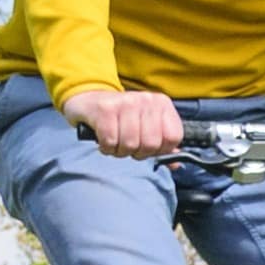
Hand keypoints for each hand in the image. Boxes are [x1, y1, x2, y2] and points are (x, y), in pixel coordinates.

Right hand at [65, 84, 181, 157]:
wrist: (89, 100)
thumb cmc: (120, 117)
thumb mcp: (145, 126)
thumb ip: (162, 144)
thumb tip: (175, 163)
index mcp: (162, 104)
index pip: (173, 137)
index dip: (160, 151)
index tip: (148, 149)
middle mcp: (147, 100)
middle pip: (151, 144)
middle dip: (137, 153)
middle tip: (128, 147)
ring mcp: (126, 102)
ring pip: (130, 144)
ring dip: (120, 151)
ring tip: (115, 143)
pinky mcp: (105, 109)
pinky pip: (110, 141)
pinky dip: (106, 148)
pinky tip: (104, 141)